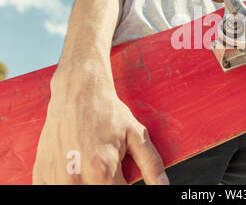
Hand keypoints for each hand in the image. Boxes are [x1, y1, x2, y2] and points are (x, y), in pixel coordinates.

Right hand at [32, 67, 169, 184]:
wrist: (78, 91)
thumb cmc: (107, 111)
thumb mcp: (136, 135)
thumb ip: (151, 164)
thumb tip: (163, 186)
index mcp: (102, 170)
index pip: (120, 195)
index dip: (124, 186)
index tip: (123, 175)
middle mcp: (76, 178)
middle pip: (97, 196)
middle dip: (107, 183)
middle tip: (107, 166)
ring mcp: (55, 178)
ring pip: (78, 195)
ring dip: (88, 184)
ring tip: (91, 165)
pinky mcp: (41, 174)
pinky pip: (53, 190)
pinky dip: (67, 183)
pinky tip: (75, 168)